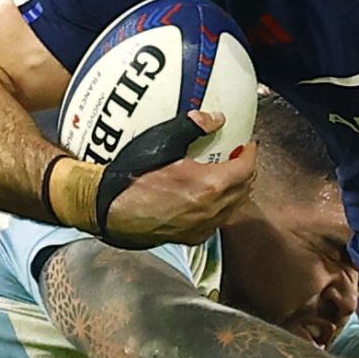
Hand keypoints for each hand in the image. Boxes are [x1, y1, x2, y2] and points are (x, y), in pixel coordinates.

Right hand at [97, 113, 257, 247]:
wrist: (109, 209)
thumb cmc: (133, 176)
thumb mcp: (162, 142)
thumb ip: (193, 128)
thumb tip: (215, 119)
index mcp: (210, 186)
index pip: (246, 169)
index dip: (250, 154)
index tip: (247, 144)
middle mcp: (211, 211)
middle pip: (244, 190)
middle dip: (246, 171)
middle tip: (238, 156)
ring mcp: (202, 228)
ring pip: (232, 208)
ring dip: (235, 190)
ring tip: (226, 175)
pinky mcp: (190, 238)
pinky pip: (216, 221)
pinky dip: (220, 207)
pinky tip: (208, 197)